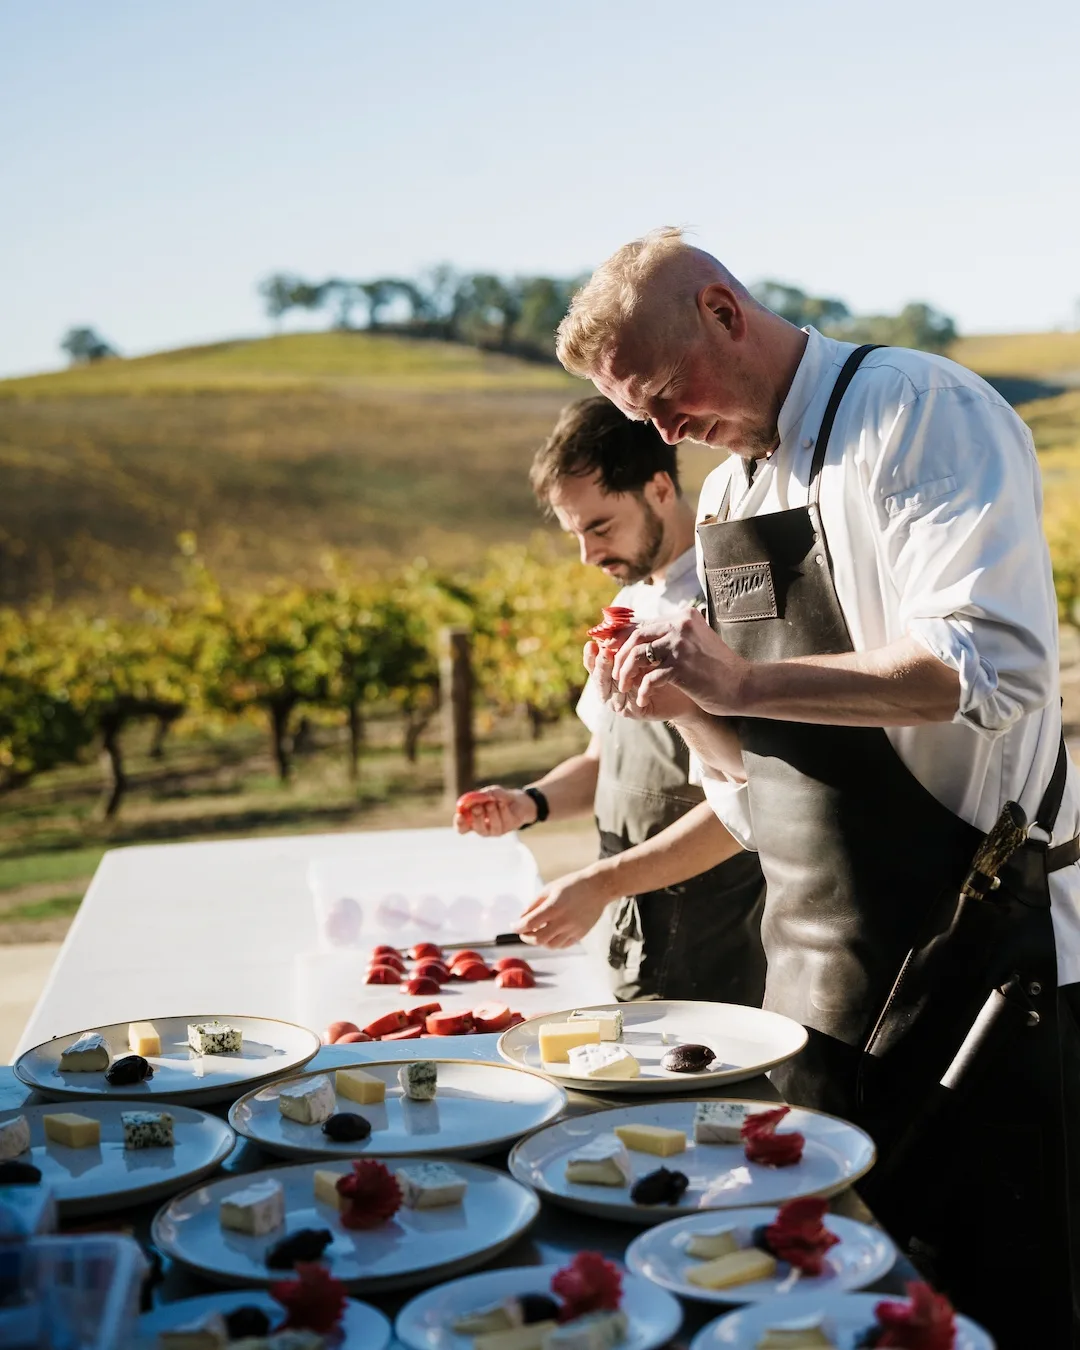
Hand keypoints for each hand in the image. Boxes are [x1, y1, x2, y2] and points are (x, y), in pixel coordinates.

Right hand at [452, 785, 537, 836]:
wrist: (519, 800)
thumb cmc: (500, 797)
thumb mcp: (489, 793)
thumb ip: (480, 796)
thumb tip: (471, 800)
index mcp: (473, 821)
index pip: (462, 827)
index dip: (459, 824)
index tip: (460, 815)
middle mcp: (483, 828)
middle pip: (476, 828)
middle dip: (476, 817)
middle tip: (477, 807)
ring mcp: (495, 831)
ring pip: (491, 826)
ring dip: (491, 812)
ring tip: (493, 802)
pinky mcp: (507, 829)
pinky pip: (503, 821)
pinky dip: (502, 810)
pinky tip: (503, 803)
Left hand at [516, 868, 612, 947]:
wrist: (598, 887)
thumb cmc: (572, 884)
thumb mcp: (549, 888)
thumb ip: (534, 904)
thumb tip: (521, 918)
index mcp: (554, 907)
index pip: (529, 924)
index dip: (517, 927)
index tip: (513, 926)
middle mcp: (563, 921)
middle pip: (538, 939)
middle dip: (527, 937)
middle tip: (523, 932)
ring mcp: (573, 929)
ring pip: (550, 945)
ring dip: (540, 941)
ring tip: (537, 933)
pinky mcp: (581, 934)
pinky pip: (563, 945)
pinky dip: (553, 943)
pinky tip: (550, 934)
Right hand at [584, 635, 693, 721]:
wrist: (690, 688)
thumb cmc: (669, 664)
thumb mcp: (648, 649)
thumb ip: (632, 638)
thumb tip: (615, 619)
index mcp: (614, 669)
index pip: (595, 660)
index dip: (592, 651)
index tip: (593, 639)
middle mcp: (613, 685)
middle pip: (596, 673)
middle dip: (597, 661)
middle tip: (600, 649)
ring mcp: (620, 699)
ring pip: (604, 687)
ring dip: (604, 673)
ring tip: (606, 659)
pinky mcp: (630, 711)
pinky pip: (619, 701)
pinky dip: (618, 691)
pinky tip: (621, 682)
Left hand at [612, 608, 749, 715]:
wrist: (743, 685)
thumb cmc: (718, 668)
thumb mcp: (696, 642)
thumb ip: (674, 637)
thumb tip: (643, 640)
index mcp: (684, 617)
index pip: (645, 625)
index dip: (627, 642)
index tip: (618, 658)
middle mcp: (680, 626)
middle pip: (636, 637)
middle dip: (621, 657)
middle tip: (617, 674)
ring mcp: (680, 645)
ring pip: (637, 655)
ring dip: (626, 673)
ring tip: (624, 687)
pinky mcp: (680, 667)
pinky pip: (649, 678)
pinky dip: (643, 690)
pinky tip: (643, 699)